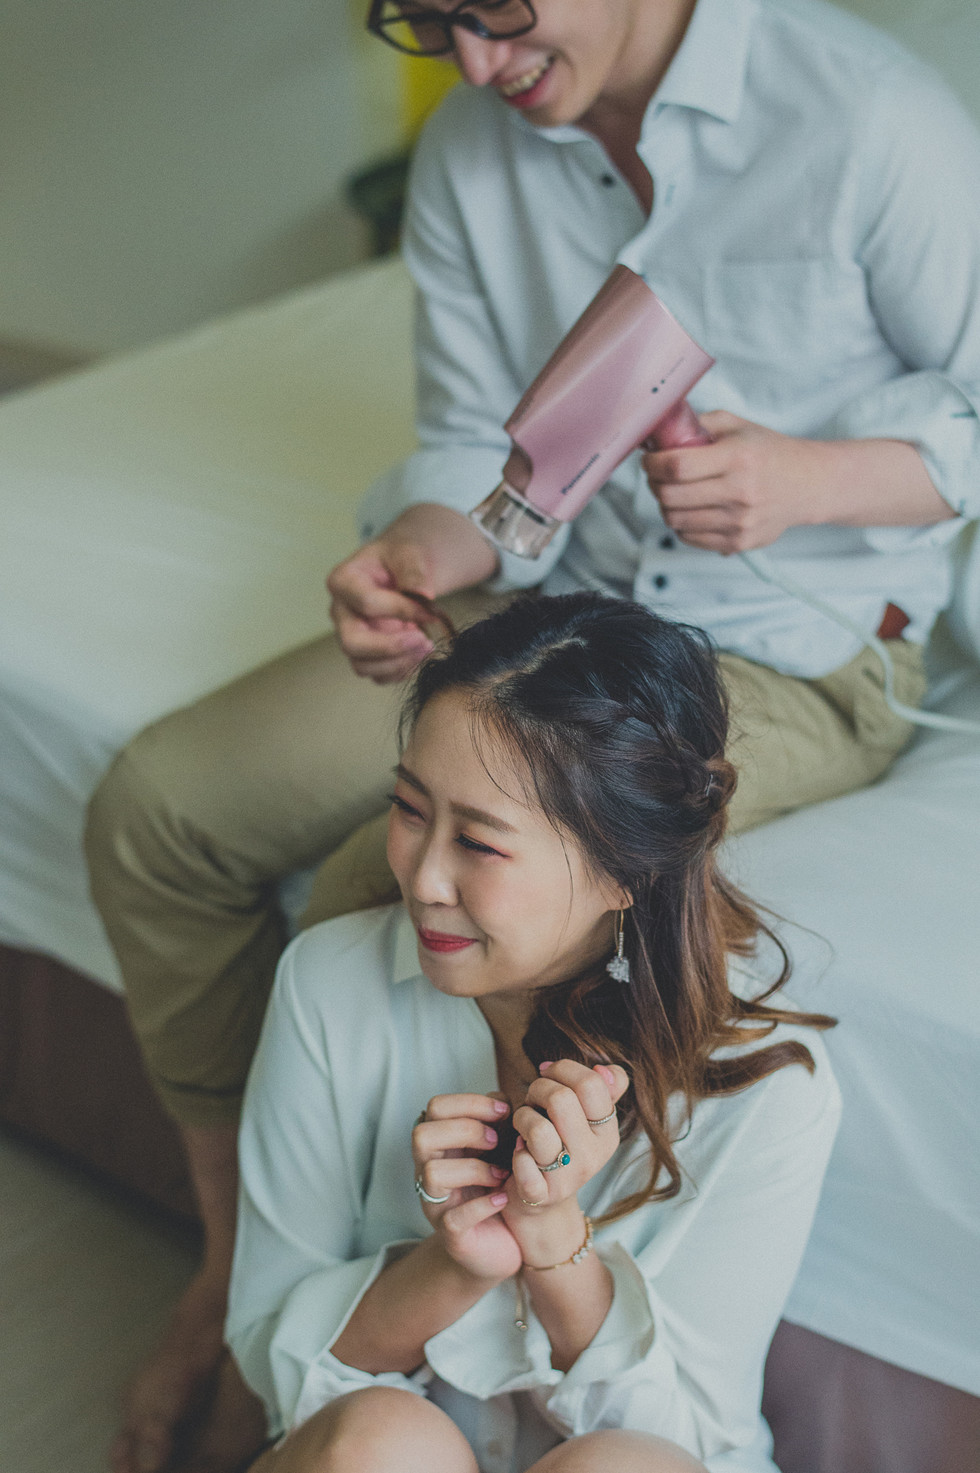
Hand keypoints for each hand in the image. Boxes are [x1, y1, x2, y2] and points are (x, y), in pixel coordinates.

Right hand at [327, 538, 439, 684]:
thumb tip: (424, 595)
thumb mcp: (408, 554)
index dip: (401, 610)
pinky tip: (420, 655)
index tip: (430, 610)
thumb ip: (414, 571)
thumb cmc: (399, 559)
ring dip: (398, 663)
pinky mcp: (365, 654)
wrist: (401, 571)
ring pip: (362, 666)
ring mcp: (350, 635)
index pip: (367, 603)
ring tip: (427, 647)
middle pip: (352, 643)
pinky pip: (377, 675)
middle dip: (391, 647)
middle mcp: (340, 612)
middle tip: (424, 640)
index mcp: (343, 581)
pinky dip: (401, 671)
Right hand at [412, 1092, 522, 1281]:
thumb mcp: (499, 1149)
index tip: (504, 1111)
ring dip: (474, 1169)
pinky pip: (454, 1218)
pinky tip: (503, 1199)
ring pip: (432, 1173)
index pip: (435, 1108)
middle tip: (496, 1142)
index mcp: (441, 1145)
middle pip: (422, 1135)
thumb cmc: (498, 1186)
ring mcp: (436, 1203)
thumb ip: (497, 1122)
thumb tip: (501, 1099)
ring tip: (502, 1176)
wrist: (503, 1242)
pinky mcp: (450, 1234)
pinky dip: (482, 1205)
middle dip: (465, 1130)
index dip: (469, 1103)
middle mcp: (429, 1171)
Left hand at [503, 1062, 628, 1264]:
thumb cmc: (558, 1146)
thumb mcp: (584, 1118)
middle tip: (533, 1101)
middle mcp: (594, 1156)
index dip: (563, 1070)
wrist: (543, 1205)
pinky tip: (519, 1153)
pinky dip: (516, 1154)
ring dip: (522, 1118)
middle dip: (537, 1090)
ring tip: (523, 1125)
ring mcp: (569, 1178)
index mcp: (608, 1132)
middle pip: (561, 1099)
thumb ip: (603, 1089)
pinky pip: (523, 1163)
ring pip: (538, 1128)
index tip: (548, 1075)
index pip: (592, 1083)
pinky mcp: (542, 1196)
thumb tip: (605, 1069)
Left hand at [642, 410, 835, 553]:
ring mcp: (739, 521)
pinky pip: (690, 537)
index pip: (677, 466)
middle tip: (657, 475)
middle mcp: (740, 492)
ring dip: (666, 505)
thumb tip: (656, 433)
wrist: (808, 484)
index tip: (649, 459)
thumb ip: (697, 426)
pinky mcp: (739, 542)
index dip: (653, 464)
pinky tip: (692, 509)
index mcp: (738, 457)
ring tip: (674, 492)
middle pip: (671, 496)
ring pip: (675, 520)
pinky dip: (682, 523)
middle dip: (654, 484)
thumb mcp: (736, 427)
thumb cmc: (768, 452)